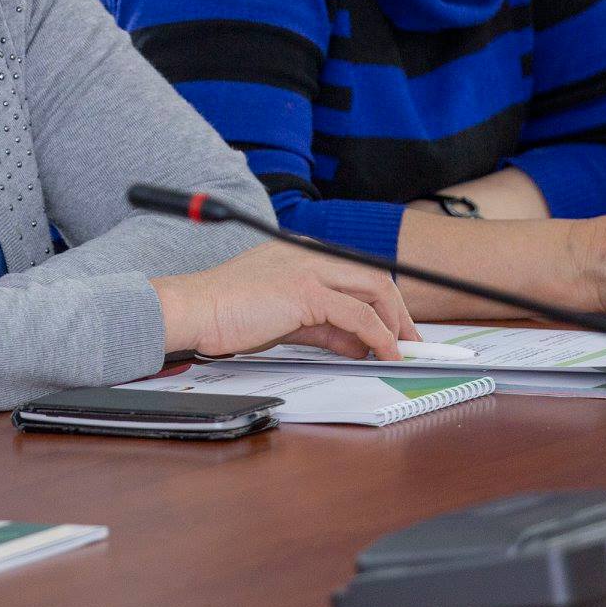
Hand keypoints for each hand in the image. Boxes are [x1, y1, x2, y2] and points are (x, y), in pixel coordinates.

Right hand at [153, 242, 417, 359]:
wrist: (194, 310)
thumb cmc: (226, 314)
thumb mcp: (284, 319)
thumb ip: (322, 327)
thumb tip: (356, 343)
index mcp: (301, 252)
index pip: (356, 273)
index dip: (383, 303)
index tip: (397, 330)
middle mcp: (309, 253)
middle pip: (375, 276)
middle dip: (400, 313)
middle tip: (411, 344)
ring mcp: (309, 268)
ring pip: (375, 289)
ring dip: (396, 324)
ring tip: (403, 352)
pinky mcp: (306, 290)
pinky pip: (358, 315)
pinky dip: (379, 336)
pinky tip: (385, 353)